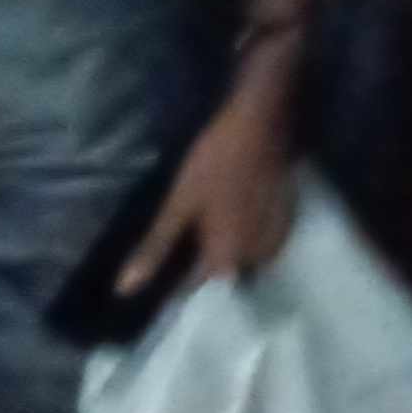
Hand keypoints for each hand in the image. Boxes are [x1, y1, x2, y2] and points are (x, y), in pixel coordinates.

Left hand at [120, 90, 294, 289]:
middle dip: (206, 266)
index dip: (179, 286)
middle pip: (226, 274)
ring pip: (246, 259)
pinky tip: (234, 216)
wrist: (262, 123)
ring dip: (229, 252)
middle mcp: (258, 256)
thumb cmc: (215, 163)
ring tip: (209, 231)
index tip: (166, 277)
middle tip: (187, 245)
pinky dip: (247, 237)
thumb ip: (155, 249)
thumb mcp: (178, 205)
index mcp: (229, 257)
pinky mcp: (286, 219)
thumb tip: (124, 289)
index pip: (200, 290)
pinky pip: (262, 242)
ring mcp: (276, 237)